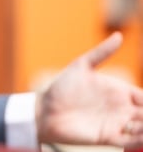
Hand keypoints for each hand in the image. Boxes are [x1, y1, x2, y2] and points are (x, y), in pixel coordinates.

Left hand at [36, 31, 142, 147]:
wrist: (44, 110)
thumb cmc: (62, 87)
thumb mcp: (82, 66)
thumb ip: (102, 52)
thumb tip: (119, 35)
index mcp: (119, 91)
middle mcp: (121, 109)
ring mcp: (116, 123)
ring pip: (142, 129)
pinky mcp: (108, 137)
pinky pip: (130, 142)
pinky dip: (140, 140)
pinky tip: (141, 135)